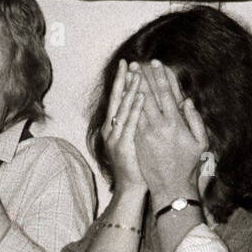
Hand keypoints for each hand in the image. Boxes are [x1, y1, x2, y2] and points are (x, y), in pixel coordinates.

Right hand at [101, 60, 147, 192]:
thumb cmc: (136, 166)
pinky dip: (134, 108)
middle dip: (123, 80)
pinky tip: (140, 95)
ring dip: (130, 89)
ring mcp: (115, 138)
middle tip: (128, 62)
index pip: (117, 100)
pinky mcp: (123, 146)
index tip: (128, 65)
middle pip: (116, 100)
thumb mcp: (133, 141)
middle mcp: (111, 130)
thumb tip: (140, 105)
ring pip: (122, 108)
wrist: (131, 189)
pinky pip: (130, 123)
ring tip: (137, 73)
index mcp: (113, 128)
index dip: (122, 82)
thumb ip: (134, 124)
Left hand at [135, 60, 207, 203]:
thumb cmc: (188, 165)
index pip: (166, 94)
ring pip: (136, 107)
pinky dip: (128, 106)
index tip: (157, 63)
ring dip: (131, 90)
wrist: (170, 187)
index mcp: (175, 124)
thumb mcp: (200, 142)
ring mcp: (145, 135)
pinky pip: (131, 120)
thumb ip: (195, 120)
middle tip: (135, 64)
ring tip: (127, 75)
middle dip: (141, 79)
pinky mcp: (137, 142)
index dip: (160, 77)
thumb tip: (186, 101)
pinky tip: (124, 97)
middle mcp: (158, 127)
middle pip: (147, 97)